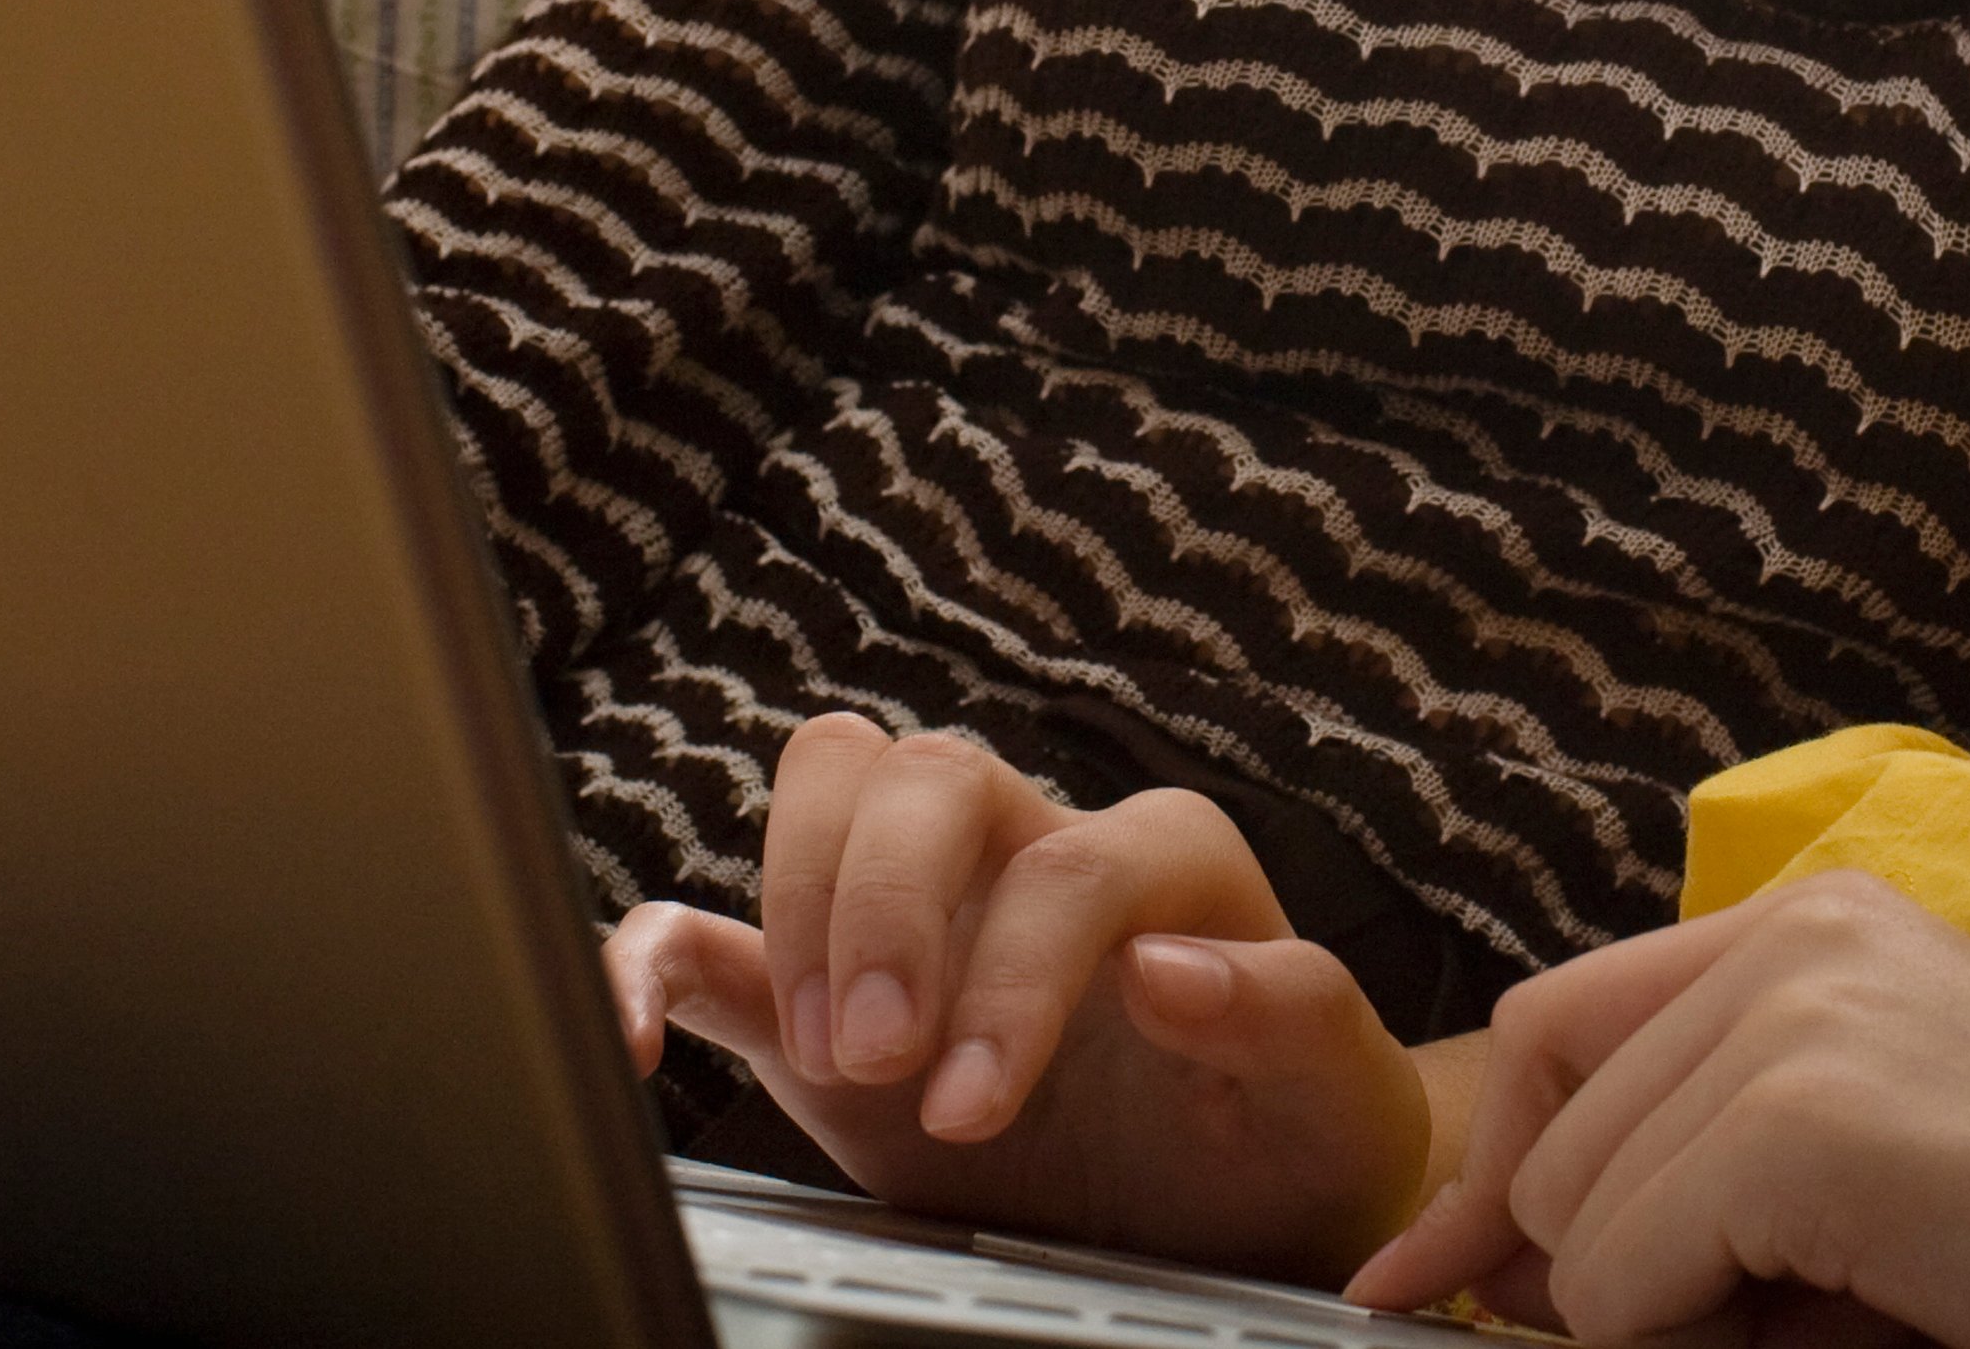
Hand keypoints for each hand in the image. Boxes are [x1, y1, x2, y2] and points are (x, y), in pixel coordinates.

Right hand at [603, 713, 1432, 1283]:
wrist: (1242, 1199)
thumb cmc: (1293, 1132)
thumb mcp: (1330, 1089)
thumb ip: (1286, 1012)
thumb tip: (1167, 963)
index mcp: (1155, 860)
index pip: (1062, 864)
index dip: (1010, 976)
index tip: (980, 1105)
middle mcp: (1032, 849)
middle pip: (925, 770)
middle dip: (885, 906)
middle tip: (882, 1055)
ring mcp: (925, 911)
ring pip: (830, 784)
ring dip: (801, 909)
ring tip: (830, 1057)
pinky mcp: (830, 994)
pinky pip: (709, 929)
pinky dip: (649, 962)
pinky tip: (639, 1043)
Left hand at [1353, 872, 1969, 1348]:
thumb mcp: (1860, 1178)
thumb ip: (1693, 1178)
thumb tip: (1487, 1266)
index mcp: (1814, 923)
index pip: (1558, 1029)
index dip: (1491, 1173)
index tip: (1426, 1283)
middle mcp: (1795, 929)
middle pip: (1548, 1120)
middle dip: (1595, 1264)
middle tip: (1765, 1324)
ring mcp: (1799, 1008)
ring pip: (1575, 1213)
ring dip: (1665, 1309)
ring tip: (1846, 1311)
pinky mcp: (1808, 1114)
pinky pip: (1627, 1277)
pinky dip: (1695, 1337)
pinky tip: (1856, 1318)